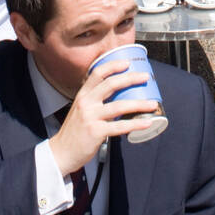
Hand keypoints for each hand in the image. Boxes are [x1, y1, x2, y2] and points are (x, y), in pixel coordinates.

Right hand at [49, 58, 158, 177]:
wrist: (62, 152)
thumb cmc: (74, 131)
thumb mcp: (80, 110)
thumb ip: (94, 101)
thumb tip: (117, 96)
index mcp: (82, 95)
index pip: (97, 73)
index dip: (113, 66)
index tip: (127, 63)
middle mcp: (86, 103)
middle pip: (111, 84)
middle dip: (131, 78)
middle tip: (145, 77)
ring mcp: (91, 117)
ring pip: (119, 106)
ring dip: (139, 104)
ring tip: (153, 103)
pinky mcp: (96, 132)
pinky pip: (120, 127)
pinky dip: (135, 124)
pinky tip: (146, 122)